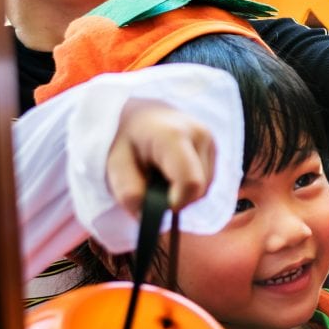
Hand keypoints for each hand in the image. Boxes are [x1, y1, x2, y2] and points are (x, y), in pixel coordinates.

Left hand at [106, 98, 217, 215]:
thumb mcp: (115, 165)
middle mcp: (200, 135)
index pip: (191, 183)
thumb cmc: (125, 139)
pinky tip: (173, 171)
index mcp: (173, 136)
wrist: (140, 113)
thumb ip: (128, 192)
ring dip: (183, 191)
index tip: (156, 201)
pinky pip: (207, 179)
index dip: (175, 202)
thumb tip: (148, 214)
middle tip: (153, 185)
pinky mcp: (214, 146)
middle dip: (176, 197)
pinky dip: (189, 184)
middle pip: (199, 188)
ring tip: (161, 175)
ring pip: (205, 187)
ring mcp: (210, 139)